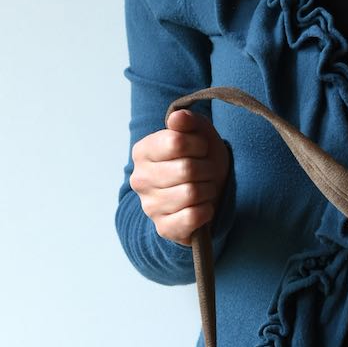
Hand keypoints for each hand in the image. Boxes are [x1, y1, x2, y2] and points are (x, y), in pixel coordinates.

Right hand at [129, 109, 229, 245]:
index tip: (202, 149)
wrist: (207, 193)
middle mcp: (140, 179)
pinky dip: (206, 210)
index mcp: (143, 152)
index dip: (198, 145)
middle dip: (207, 169)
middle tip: (207, 171)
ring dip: (208, 190)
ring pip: (191, 193)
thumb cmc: (201, 160)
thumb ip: (188, 121)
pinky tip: (203, 206)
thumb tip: (177, 118)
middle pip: (186, 169)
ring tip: (205, 188)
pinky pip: (193, 217)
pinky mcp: (164, 228)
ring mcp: (150, 206)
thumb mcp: (199, 134)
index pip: (176, 142)